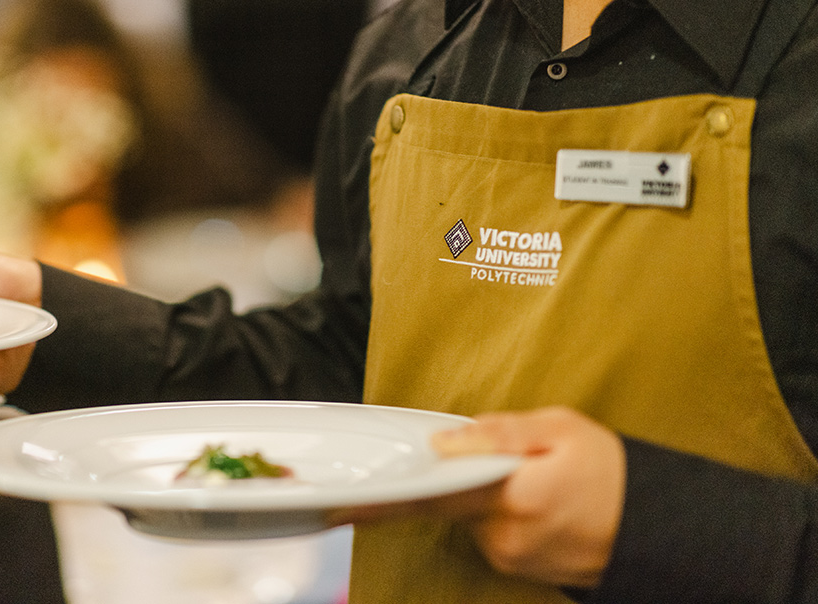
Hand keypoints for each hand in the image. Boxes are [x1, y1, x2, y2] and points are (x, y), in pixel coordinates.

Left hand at [336, 406, 625, 589]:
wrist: (657, 524)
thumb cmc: (609, 470)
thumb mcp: (558, 429)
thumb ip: (496, 434)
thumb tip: (442, 443)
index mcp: (511, 497)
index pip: (430, 496)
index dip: (383, 499)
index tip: (339, 506)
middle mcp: (503, 537)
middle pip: (452, 500)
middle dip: (466, 476)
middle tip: (515, 459)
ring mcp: (511, 559)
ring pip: (471, 517)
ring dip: (486, 495)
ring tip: (538, 479)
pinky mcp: (519, 568)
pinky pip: (491, 534)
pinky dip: (501, 513)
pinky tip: (539, 500)